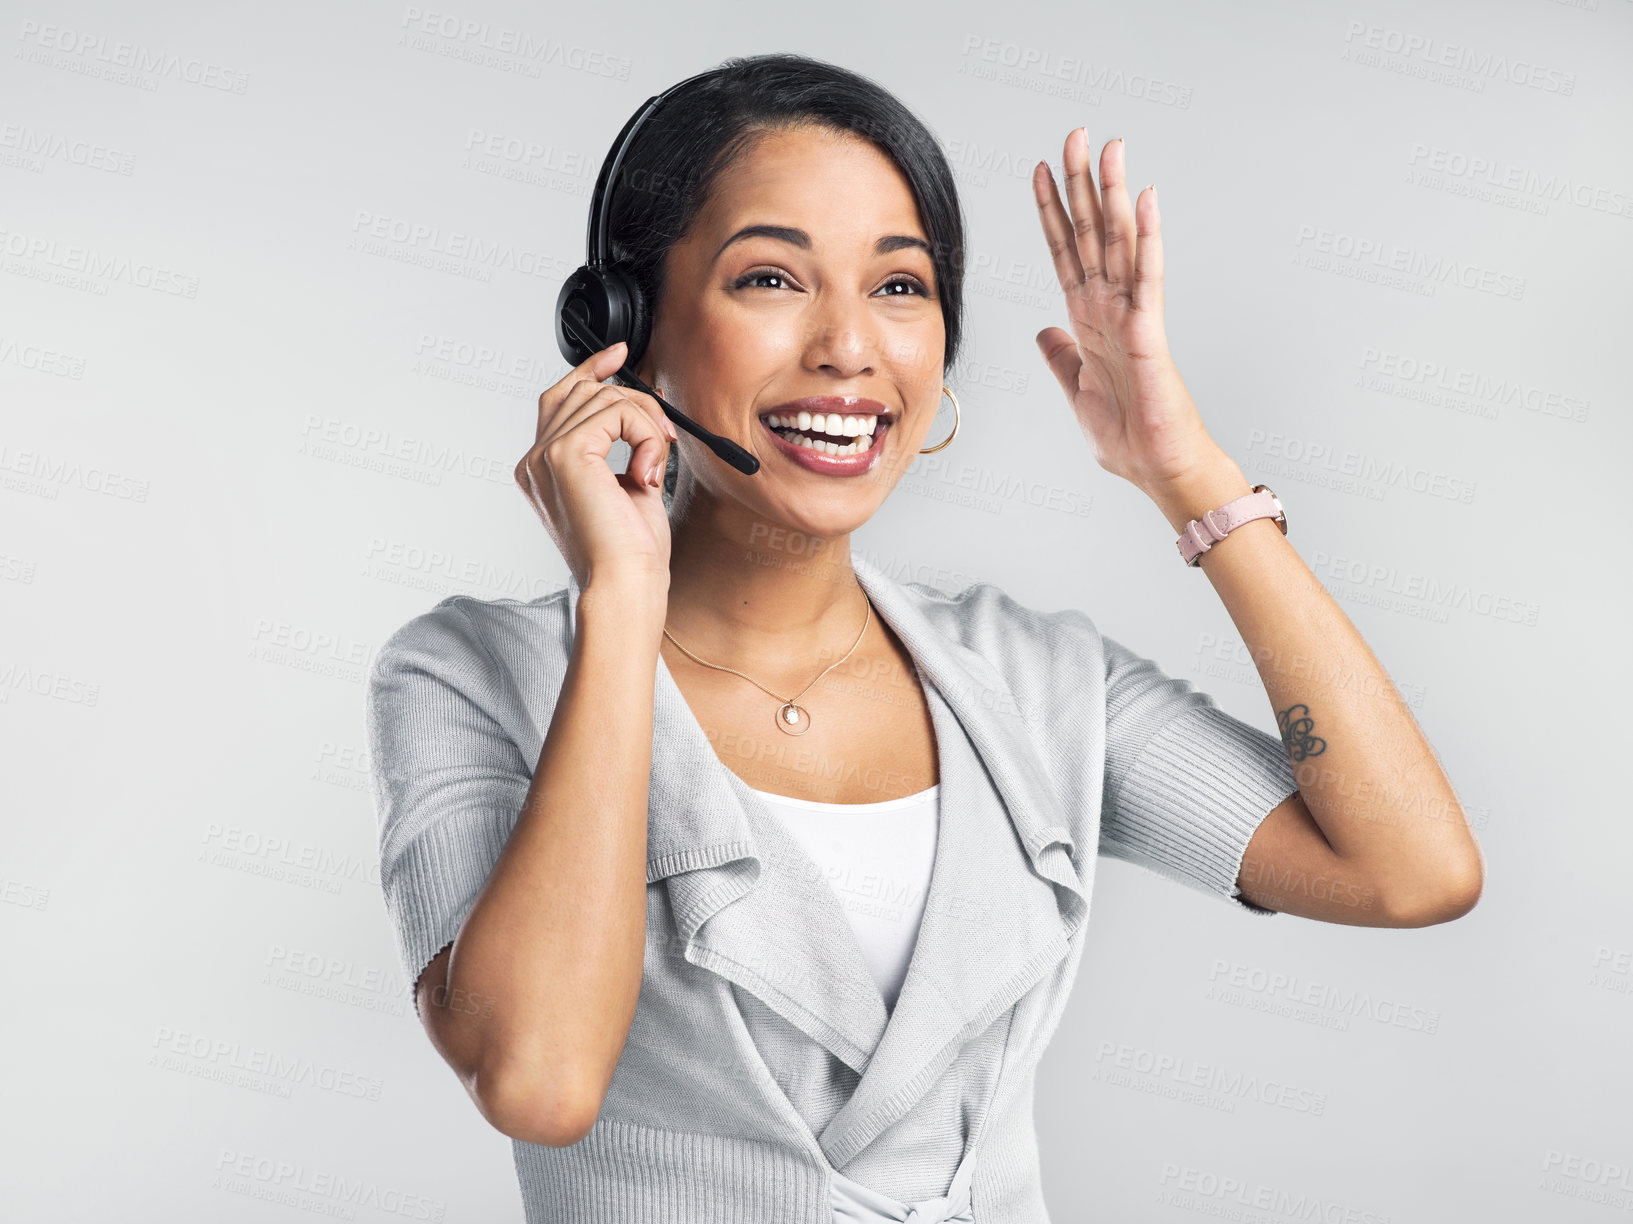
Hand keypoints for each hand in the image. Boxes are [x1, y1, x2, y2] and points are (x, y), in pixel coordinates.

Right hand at [515, 340, 675, 595]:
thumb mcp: (628, 486)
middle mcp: (535, 461)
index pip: (560, 398)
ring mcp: (545, 455)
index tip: (620, 355)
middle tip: (664, 436)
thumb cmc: (630, 552)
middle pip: (585, 391)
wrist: (625, 583)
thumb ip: (624, 446)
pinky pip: (617, 413)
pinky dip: (645, 437)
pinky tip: (647, 472)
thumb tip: (642, 408)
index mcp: (542, 470)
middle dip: (635, 403)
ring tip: (655, 466)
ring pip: (605, 398)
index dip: (591, 370)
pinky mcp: (565, 454)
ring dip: (646, 425)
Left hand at [1032, 131, 1222, 493]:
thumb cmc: (1126, 436)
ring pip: (1120, 241)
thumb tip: (1045, 331)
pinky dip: (1147, 236)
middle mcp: (1108, 306)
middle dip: (1082, 183)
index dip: (1051, 211)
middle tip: (1076, 134)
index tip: (1040, 171)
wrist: (1156, 467)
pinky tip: (1145, 199)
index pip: (1065, 252)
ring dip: (1114, 192)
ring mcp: (1130, 313)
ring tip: (1110, 146)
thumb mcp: (1077, 391)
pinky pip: (1147, 275)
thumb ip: (1061, 357)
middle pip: (1092, 232)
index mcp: (1087, 319)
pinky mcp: (1149, 330)